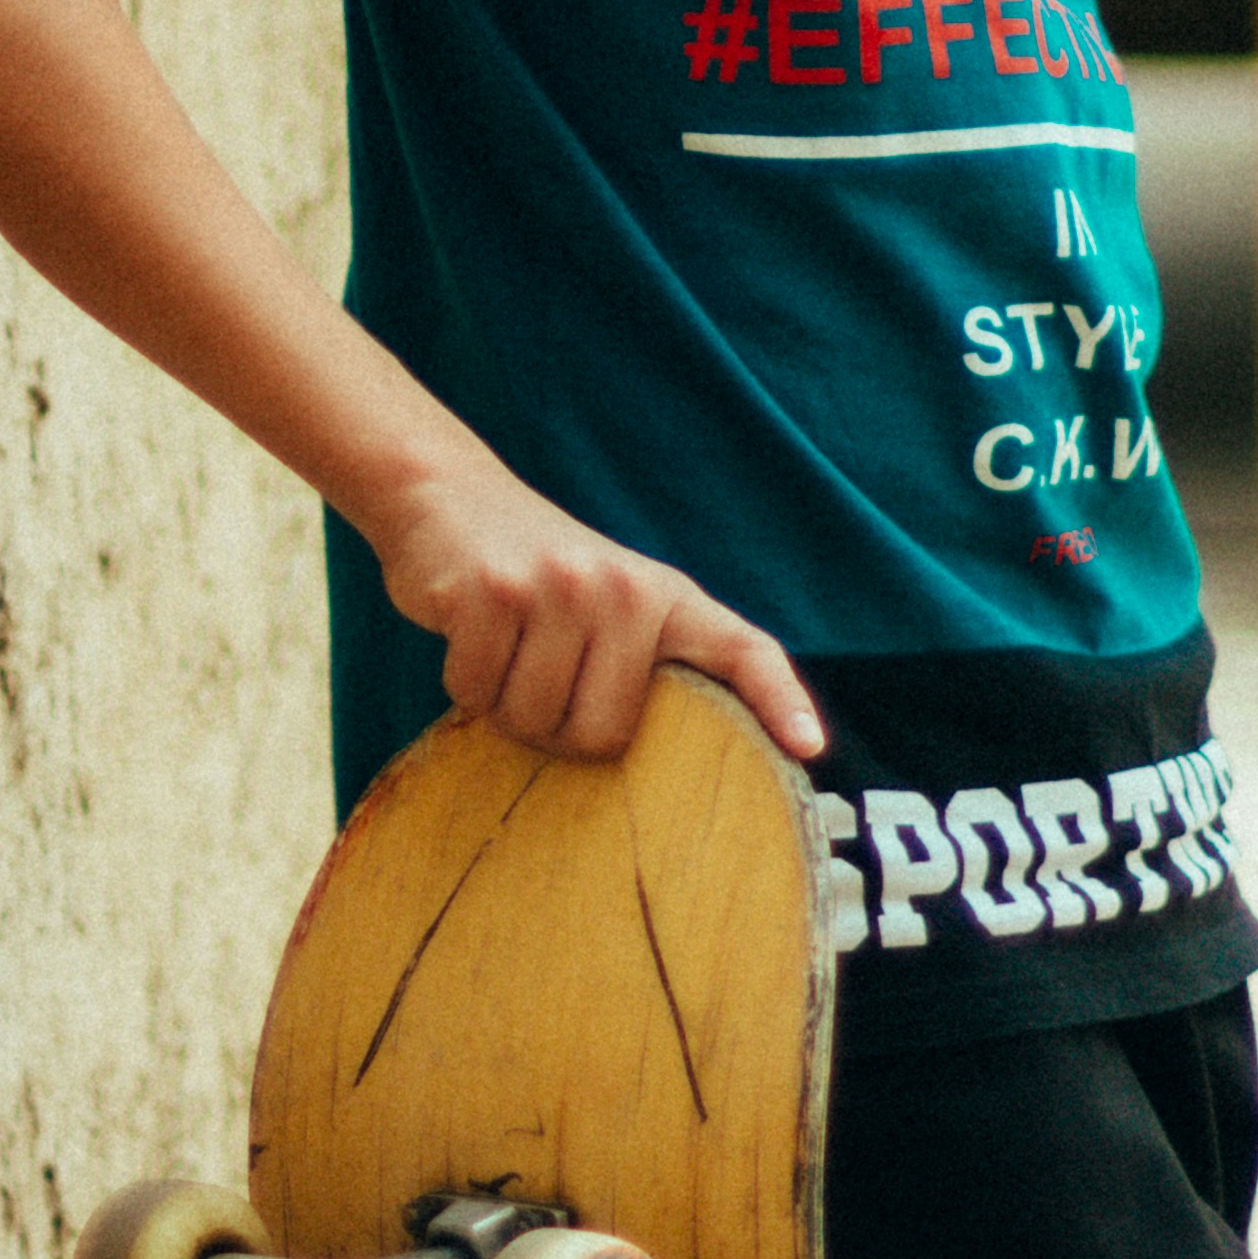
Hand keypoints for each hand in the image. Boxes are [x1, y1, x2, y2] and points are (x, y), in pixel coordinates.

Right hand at [372, 447, 824, 769]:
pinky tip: (470, 636)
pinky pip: (477, 696)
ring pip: (533, 722)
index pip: (743, 649)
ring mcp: (560, 587)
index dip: (780, 699)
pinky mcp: (493, 593)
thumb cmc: (533, 574)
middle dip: (558, 730)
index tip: (810, 747)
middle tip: (541, 675)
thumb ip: (637, 661)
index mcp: (665, 597)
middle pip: (601, 735)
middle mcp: (624, 589)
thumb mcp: (607, 600)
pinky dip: (465, 685)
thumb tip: (658, 764)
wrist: (447, 494)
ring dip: (505, 708)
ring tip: (507, 650)